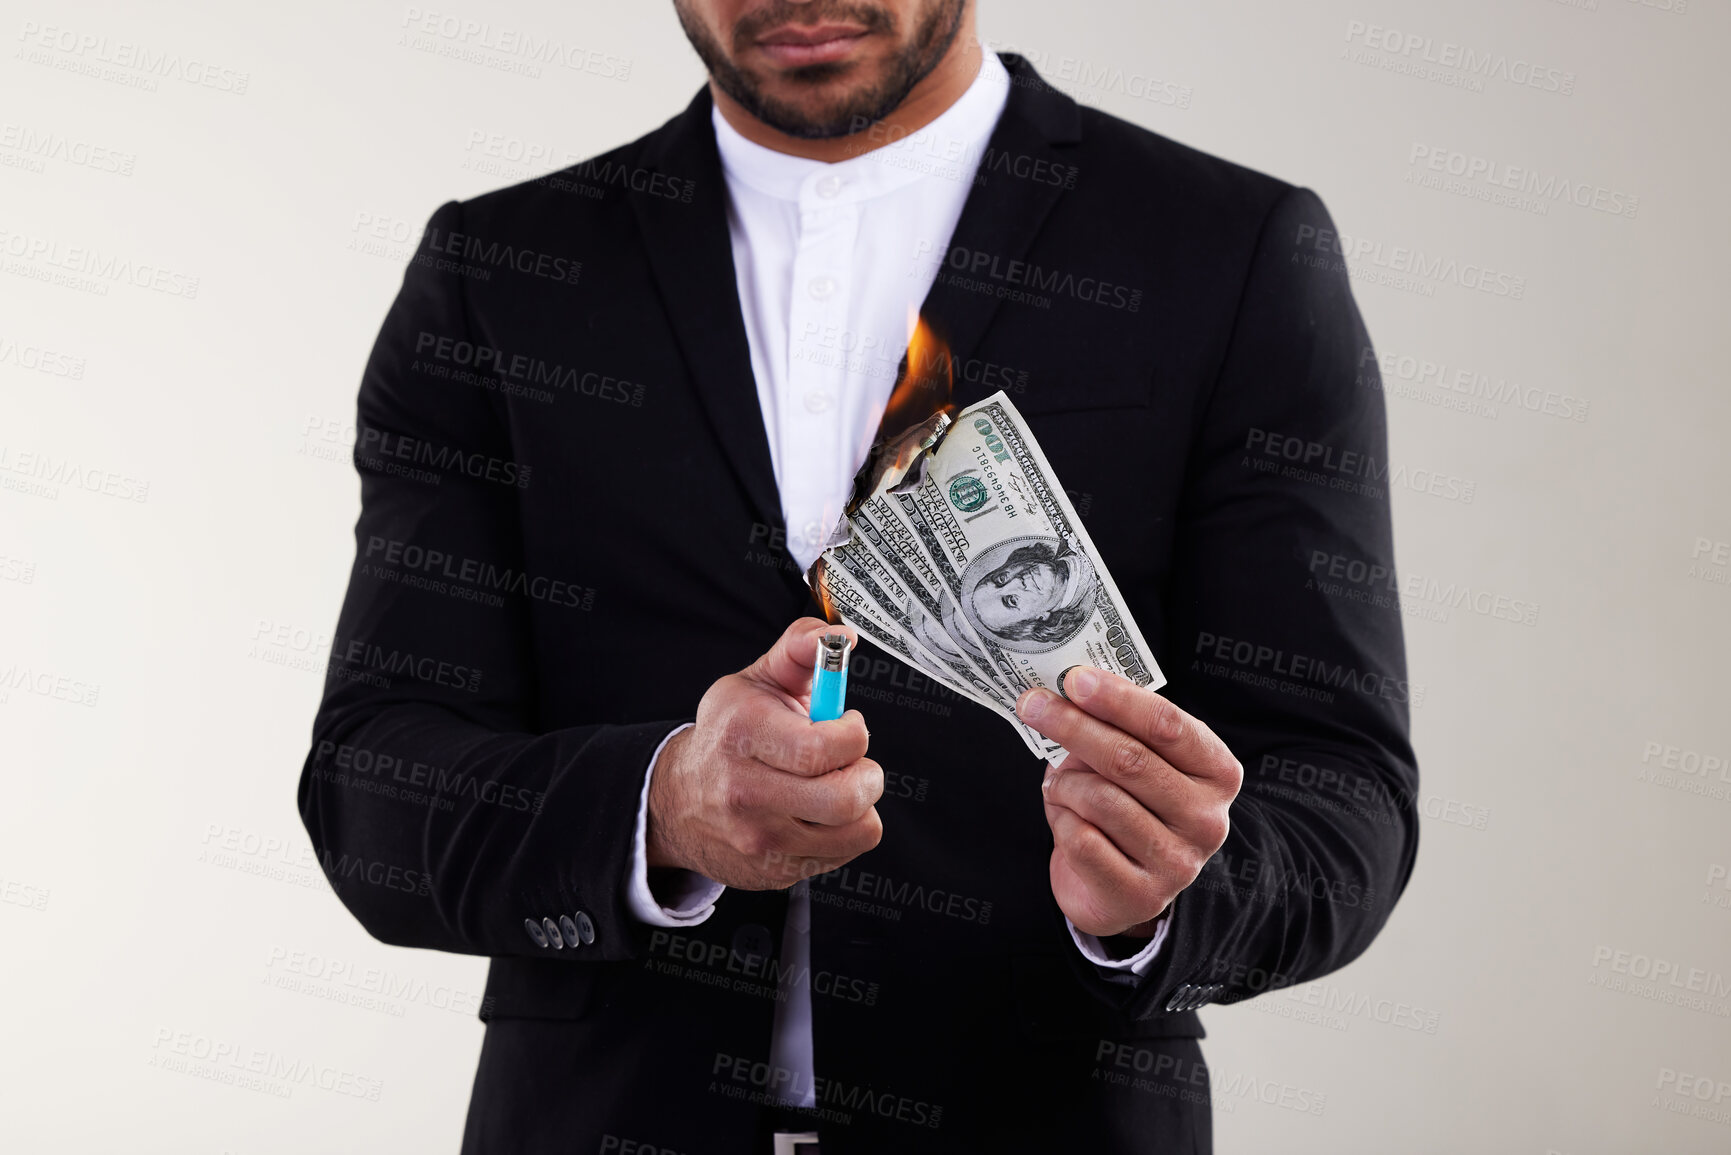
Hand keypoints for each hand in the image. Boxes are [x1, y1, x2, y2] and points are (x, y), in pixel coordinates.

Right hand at [646, 618, 883, 889]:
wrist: (678, 801)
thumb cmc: (730, 734)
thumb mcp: (757, 681)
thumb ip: (801, 648)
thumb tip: (842, 636)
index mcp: (743, 733)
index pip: (820, 749)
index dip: (854, 734)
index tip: (847, 725)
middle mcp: (746, 791)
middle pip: (844, 798)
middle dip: (868, 774)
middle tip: (853, 761)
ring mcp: (759, 839)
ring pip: (855, 830)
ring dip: (861, 804)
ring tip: (836, 785)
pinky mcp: (773, 872)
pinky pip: (842, 855)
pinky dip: (843, 832)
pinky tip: (818, 813)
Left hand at [1016, 668, 1242, 938]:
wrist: (1119, 886)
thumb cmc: (1128, 805)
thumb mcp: (1135, 760)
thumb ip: (1116, 726)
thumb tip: (1069, 689)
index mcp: (1217, 772)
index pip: (1167, 724)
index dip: (1117, 698)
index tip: (1074, 679)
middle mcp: (1208, 818)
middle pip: (1130, 759)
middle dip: (1073, 726)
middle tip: (1033, 705)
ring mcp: (1179, 862)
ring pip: (1101, 799)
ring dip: (1064, 783)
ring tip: (1058, 783)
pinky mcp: (1142, 895)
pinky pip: (1083, 840)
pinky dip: (1062, 821)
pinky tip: (1066, 819)